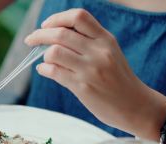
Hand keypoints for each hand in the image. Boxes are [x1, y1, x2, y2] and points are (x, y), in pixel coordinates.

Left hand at [24, 9, 165, 137]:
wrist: (135, 105)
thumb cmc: (118, 79)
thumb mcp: (110, 52)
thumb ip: (88, 41)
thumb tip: (55, 34)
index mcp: (105, 39)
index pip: (78, 17)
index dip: (57, 18)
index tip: (46, 24)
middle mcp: (98, 52)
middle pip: (60, 34)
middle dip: (39, 35)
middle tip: (30, 40)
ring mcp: (90, 70)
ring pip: (54, 52)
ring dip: (43, 55)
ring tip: (46, 60)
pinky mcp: (83, 87)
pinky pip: (54, 72)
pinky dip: (44, 69)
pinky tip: (45, 70)